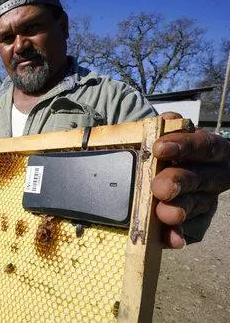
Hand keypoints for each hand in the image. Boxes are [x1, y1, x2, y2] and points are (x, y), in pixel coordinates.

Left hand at [152, 113, 229, 247]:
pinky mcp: (193, 221)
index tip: (159, 148)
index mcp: (208, 149)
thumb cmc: (157, 146)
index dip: (184, 146)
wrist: (149, 163)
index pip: (203, 145)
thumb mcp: (159, 133)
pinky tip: (173, 240)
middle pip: (198, 178)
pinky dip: (177, 235)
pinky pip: (189, 230)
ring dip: (179, 209)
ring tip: (164, 213)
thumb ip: (162, 126)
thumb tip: (168, 120)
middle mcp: (211, 175)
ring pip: (196, 205)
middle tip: (159, 187)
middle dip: (178, 181)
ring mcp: (204, 199)